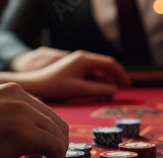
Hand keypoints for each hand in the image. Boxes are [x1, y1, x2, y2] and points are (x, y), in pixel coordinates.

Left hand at [0, 50, 130, 99]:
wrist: (35, 84)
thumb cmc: (54, 86)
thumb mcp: (78, 89)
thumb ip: (98, 90)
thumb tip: (114, 91)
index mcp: (85, 59)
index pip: (110, 64)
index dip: (121, 75)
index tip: (127, 86)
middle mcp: (83, 58)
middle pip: (106, 66)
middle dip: (115, 78)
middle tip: (122, 90)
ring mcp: (78, 63)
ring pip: (99, 71)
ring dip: (106, 81)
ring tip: (109, 95)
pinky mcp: (74, 69)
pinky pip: (91, 74)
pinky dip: (97, 82)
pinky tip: (98, 93)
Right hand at [0, 80, 68, 157]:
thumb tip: (8, 130)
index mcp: (2, 88)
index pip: (38, 109)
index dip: (41, 131)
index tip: (35, 150)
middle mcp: (14, 94)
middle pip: (52, 119)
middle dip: (52, 142)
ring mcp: (19, 109)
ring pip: (58, 132)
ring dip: (54, 152)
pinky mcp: (21, 131)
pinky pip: (55, 146)